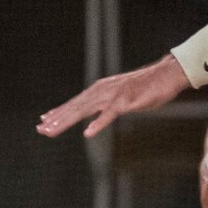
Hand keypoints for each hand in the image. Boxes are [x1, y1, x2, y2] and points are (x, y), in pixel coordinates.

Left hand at [37, 57, 190, 138]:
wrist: (167, 74)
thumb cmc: (147, 87)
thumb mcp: (122, 96)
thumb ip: (109, 103)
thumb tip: (99, 112)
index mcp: (100, 90)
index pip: (75, 103)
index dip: (59, 112)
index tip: (43, 121)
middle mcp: (102, 91)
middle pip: (75, 108)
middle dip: (57, 119)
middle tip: (40, 130)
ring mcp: (113, 96)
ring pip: (85, 111)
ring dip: (68, 121)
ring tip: (53, 130)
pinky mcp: (126, 101)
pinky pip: (110, 114)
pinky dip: (98, 123)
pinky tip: (87, 133)